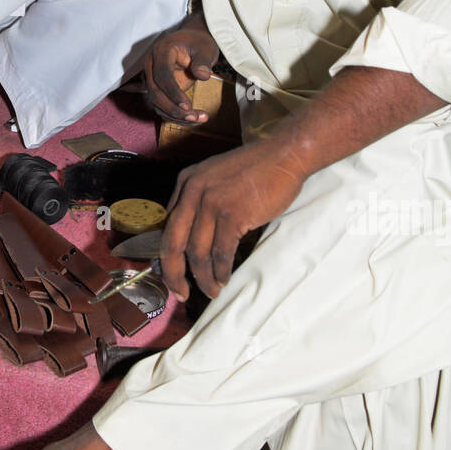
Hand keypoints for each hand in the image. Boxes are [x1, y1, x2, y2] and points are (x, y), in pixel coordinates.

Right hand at [143, 17, 219, 122]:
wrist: (193, 42)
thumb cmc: (199, 43)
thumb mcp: (206, 48)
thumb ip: (203, 61)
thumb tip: (203, 75)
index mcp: (161, 51)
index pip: (162, 75)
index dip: (173, 92)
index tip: (188, 106)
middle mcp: (151, 65)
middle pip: (155, 93)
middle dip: (173, 109)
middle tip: (194, 117)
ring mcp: (152, 78)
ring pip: (157, 103)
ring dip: (176, 116)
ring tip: (200, 119)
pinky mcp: (157, 89)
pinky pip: (162, 106)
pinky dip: (176, 116)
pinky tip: (195, 118)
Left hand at [161, 139, 307, 300]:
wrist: (283, 156)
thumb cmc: (254, 169)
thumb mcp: (215, 177)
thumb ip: (198, 201)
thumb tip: (190, 238)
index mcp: (185, 182)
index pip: (167, 226)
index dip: (167, 256)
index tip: (173, 275)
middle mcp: (192, 192)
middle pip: (173, 243)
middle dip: (174, 274)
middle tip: (181, 293)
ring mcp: (211, 203)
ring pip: (198, 252)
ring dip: (204, 277)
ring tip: (212, 289)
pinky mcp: (232, 215)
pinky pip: (221, 252)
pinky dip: (221, 270)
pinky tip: (224, 277)